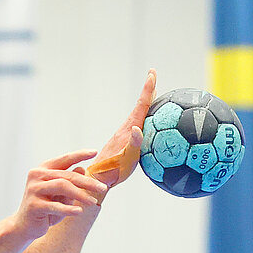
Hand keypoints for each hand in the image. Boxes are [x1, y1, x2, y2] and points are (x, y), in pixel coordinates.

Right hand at [14, 150, 110, 240]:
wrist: (25, 226)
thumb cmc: (46, 209)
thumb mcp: (60, 194)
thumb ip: (70, 182)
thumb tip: (82, 169)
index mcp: (43, 169)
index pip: (65, 159)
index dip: (80, 154)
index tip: (94, 152)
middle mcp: (37, 176)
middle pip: (67, 175)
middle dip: (87, 182)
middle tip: (102, 188)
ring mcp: (34, 190)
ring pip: (62, 187)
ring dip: (80, 194)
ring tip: (92, 202)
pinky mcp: (33, 205)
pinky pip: (55, 206)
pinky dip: (68, 209)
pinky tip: (79, 211)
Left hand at [85, 70, 157, 185]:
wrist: (98, 179)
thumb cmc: (113, 172)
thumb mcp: (126, 159)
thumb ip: (133, 145)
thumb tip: (137, 128)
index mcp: (129, 130)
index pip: (141, 105)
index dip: (148, 89)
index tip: (152, 73)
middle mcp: (127, 129)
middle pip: (140, 106)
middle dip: (148, 91)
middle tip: (153, 76)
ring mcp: (125, 135)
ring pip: (138, 115)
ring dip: (145, 103)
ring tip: (153, 94)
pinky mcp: (124, 142)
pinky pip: (138, 125)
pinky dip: (143, 117)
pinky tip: (147, 122)